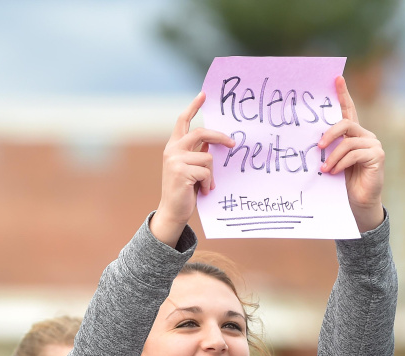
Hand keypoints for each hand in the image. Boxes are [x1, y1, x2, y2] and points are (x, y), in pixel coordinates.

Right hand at [152, 92, 234, 246]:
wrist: (173, 211)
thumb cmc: (185, 190)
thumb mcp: (191, 167)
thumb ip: (197, 152)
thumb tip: (214, 141)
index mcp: (174, 146)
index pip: (183, 121)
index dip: (193, 106)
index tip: (204, 94)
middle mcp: (172, 150)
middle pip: (201, 133)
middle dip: (219, 137)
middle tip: (232, 144)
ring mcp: (175, 160)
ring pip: (207, 157)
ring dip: (211, 174)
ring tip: (206, 185)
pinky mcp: (181, 172)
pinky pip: (206, 172)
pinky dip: (209, 183)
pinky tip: (202, 191)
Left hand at [318, 76, 384, 232]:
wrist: (358, 202)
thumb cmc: (341, 183)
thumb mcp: (331, 162)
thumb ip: (327, 149)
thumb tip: (312, 142)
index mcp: (353, 134)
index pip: (348, 110)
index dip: (343, 94)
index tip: (337, 78)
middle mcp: (365, 135)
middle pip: (345, 123)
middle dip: (329, 134)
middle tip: (317, 148)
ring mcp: (373, 144)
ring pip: (348, 141)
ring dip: (333, 156)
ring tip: (324, 169)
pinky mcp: (377, 155)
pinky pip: (354, 153)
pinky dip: (341, 163)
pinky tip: (334, 173)